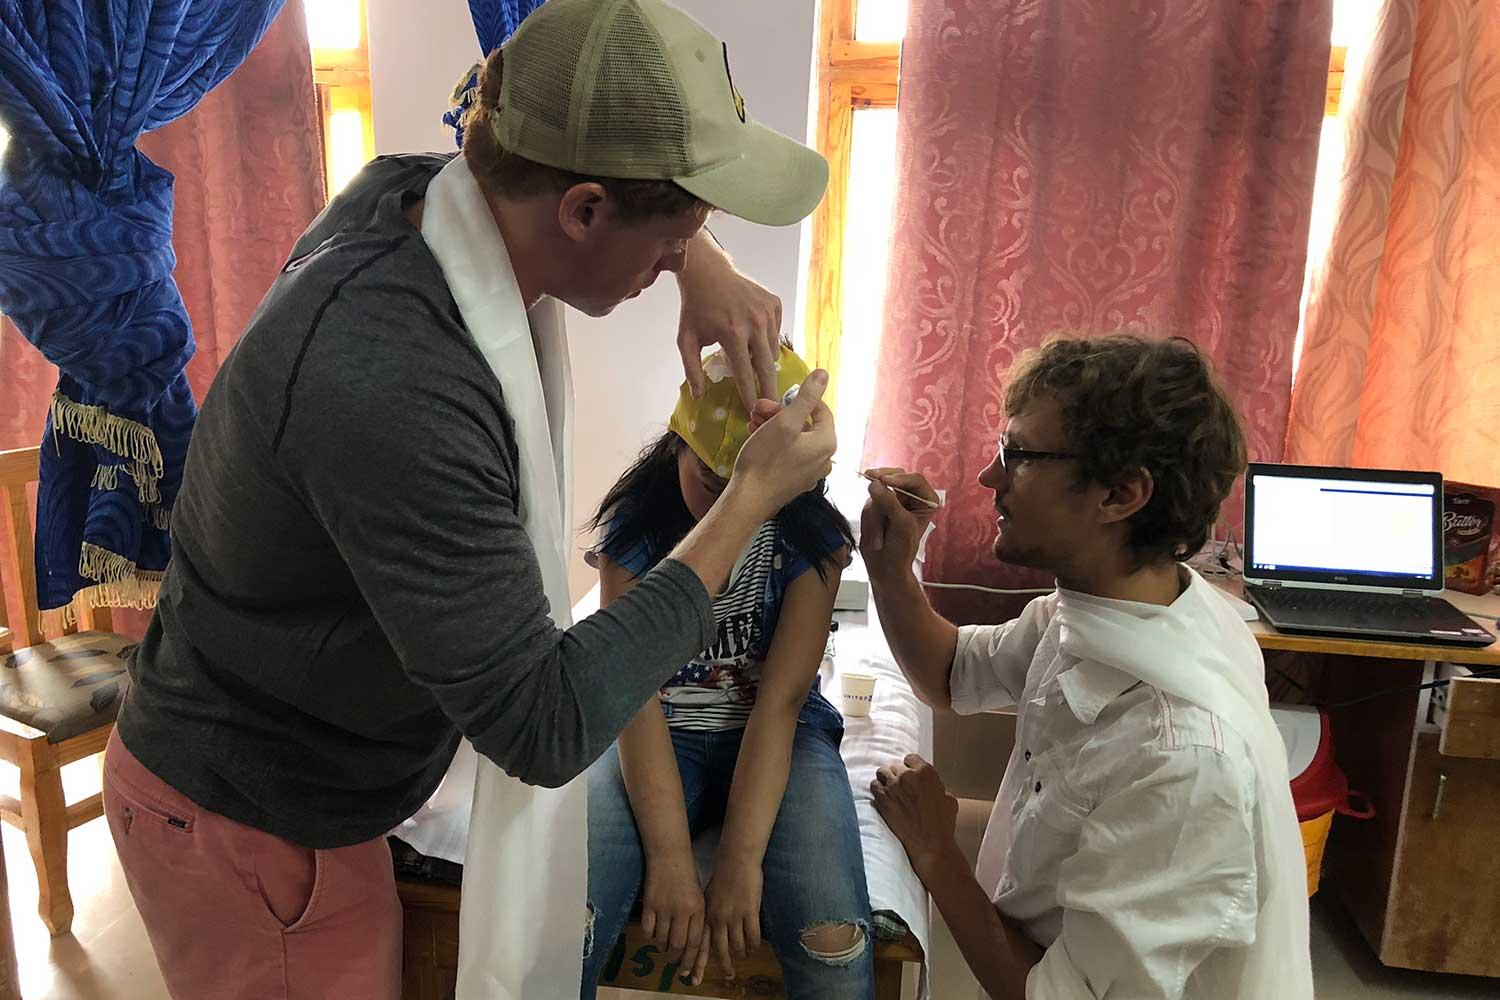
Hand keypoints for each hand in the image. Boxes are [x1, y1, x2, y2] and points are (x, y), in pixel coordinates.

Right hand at [640, 853, 706, 974]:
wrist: (669, 856)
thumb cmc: (687, 878)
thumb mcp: (698, 898)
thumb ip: (696, 920)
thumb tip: (692, 947)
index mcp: (697, 909)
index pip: (695, 942)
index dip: (691, 959)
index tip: (687, 970)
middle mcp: (682, 910)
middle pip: (678, 945)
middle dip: (676, 958)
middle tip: (674, 962)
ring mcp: (664, 907)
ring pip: (662, 939)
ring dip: (662, 948)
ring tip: (664, 947)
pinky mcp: (650, 904)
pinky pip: (648, 930)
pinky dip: (650, 937)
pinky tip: (653, 935)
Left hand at [676, 230, 781, 412]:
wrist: (709, 273)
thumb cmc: (695, 308)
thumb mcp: (686, 339)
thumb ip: (691, 369)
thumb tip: (699, 396)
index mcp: (732, 334)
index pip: (745, 374)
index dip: (749, 395)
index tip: (754, 411)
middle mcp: (754, 324)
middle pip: (766, 368)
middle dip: (769, 390)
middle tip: (773, 407)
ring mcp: (767, 313)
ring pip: (773, 351)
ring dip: (764, 362)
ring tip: (753, 365)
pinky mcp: (775, 304)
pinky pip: (776, 334)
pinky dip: (768, 341)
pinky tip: (754, 338)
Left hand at [702, 859, 763, 981]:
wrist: (736, 860)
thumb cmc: (722, 878)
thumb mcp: (707, 898)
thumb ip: (707, 916)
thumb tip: (707, 934)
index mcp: (705, 915)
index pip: (700, 945)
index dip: (697, 963)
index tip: (694, 978)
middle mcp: (718, 919)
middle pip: (720, 950)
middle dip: (725, 965)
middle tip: (729, 975)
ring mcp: (734, 916)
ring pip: (738, 945)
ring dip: (741, 954)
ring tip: (744, 956)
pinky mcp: (750, 912)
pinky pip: (753, 936)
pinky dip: (753, 945)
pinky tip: (754, 947)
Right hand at [730, 370, 834, 518]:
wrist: (748, 499)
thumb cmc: (766, 458)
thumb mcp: (785, 422)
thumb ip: (807, 397)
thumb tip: (823, 374)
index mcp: (827, 442)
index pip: (820, 410)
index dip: (798, 399)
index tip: (776, 398)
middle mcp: (824, 459)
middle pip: (805, 425)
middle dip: (780, 413)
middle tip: (757, 408)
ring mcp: (810, 473)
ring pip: (795, 439)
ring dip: (774, 426)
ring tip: (752, 422)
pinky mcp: (795, 482)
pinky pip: (789, 455)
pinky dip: (774, 443)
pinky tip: (755, 437)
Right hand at [860, 468, 939, 577]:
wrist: (884, 567)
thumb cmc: (901, 549)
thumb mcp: (900, 524)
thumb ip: (889, 502)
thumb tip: (874, 484)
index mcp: (926, 500)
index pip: (914, 479)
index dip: (899, 478)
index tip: (884, 481)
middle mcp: (911, 497)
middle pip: (894, 477)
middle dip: (883, 488)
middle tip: (869, 477)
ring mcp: (893, 500)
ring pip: (878, 490)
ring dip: (875, 511)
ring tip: (878, 533)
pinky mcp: (878, 506)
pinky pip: (869, 502)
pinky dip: (869, 516)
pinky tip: (874, 532)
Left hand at [871, 754, 960, 877]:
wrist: (929, 844)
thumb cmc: (942, 824)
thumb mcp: (949, 799)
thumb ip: (937, 787)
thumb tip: (932, 785)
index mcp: (926, 772)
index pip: (910, 758)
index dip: (909, 768)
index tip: (909, 776)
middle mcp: (908, 775)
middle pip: (895, 766)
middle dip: (897, 775)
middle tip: (900, 787)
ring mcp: (893, 785)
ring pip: (882, 772)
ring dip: (885, 780)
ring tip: (889, 790)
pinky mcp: (882, 798)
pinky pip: (874, 785)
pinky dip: (877, 790)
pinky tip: (882, 798)